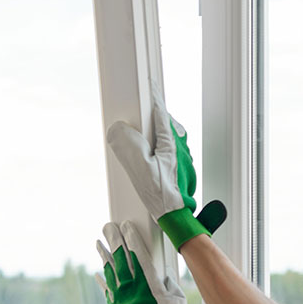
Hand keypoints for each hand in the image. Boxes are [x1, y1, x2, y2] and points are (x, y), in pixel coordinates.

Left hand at [96, 221, 188, 303]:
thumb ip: (170, 287)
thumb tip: (165, 275)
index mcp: (149, 286)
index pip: (138, 256)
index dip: (131, 240)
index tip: (126, 227)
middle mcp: (132, 291)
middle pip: (121, 260)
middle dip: (114, 241)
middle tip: (107, 227)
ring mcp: (120, 302)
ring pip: (110, 273)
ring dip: (104, 257)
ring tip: (98, 243)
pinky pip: (107, 292)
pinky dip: (102, 281)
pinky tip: (98, 272)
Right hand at [107, 88, 225, 249]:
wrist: (175, 217)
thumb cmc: (160, 196)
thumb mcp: (140, 168)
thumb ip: (129, 146)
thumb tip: (119, 129)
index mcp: (171, 144)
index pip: (161, 115)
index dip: (154, 100)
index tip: (151, 86)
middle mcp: (181, 149)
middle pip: (167, 125)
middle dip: (156, 119)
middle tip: (144, 115)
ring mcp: (184, 159)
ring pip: (171, 139)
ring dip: (159, 137)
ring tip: (147, 144)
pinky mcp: (183, 169)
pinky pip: (172, 152)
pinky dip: (163, 150)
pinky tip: (154, 161)